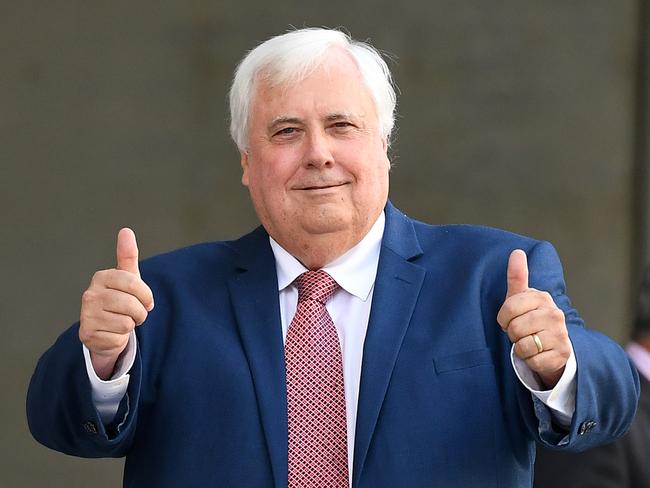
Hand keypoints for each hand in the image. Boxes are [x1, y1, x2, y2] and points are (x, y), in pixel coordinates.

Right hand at [78, 228, 153, 379]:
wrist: (106, 330)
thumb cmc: (120, 300)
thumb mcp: (127, 278)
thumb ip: (127, 255)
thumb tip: (126, 231)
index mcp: (101, 277)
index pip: (134, 283)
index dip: (146, 295)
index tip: (145, 300)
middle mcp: (90, 294)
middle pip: (132, 304)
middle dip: (140, 312)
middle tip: (134, 313)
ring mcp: (86, 314)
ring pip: (127, 322)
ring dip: (131, 325)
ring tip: (122, 321)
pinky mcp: (87, 334)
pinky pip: (118, 336)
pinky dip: (120, 337)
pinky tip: (112, 332)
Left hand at [497, 249, 570, 388]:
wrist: (554, 345)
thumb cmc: (531, 318)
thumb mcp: (522, 297)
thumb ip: (518, 276)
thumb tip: (517, 251)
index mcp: (542, 298)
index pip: (509, 309)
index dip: (504, 318)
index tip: (510, 319)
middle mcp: (555, 314)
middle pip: (515, 329)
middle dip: (513, 334)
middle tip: (522, 333)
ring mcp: (561, 335)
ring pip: (523, 346)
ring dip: (521, 348)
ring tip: (529, 342)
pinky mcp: (561, 355)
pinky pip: (533, 361)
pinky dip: (530, 360)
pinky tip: (538, 353)